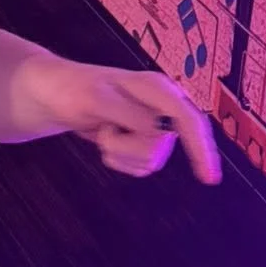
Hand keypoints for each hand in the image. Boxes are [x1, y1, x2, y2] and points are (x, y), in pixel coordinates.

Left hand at [24, 56, 221, 182]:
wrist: (57, 95)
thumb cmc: (73, 90)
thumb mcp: (96, 99)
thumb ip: (131, 115)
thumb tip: (162, 132)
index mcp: (156, 88)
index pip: (187, 119)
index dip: (201, 148)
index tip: (209, 178)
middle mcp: (163, 106)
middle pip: (161, 148)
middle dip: (127, 148)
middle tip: (103, 129)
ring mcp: (156, 125)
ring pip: (151, 161)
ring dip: (119, 153)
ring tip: (103, 128)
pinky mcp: (146, 141)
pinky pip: (141, 167)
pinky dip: (118, 160)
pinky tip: (107, 139)